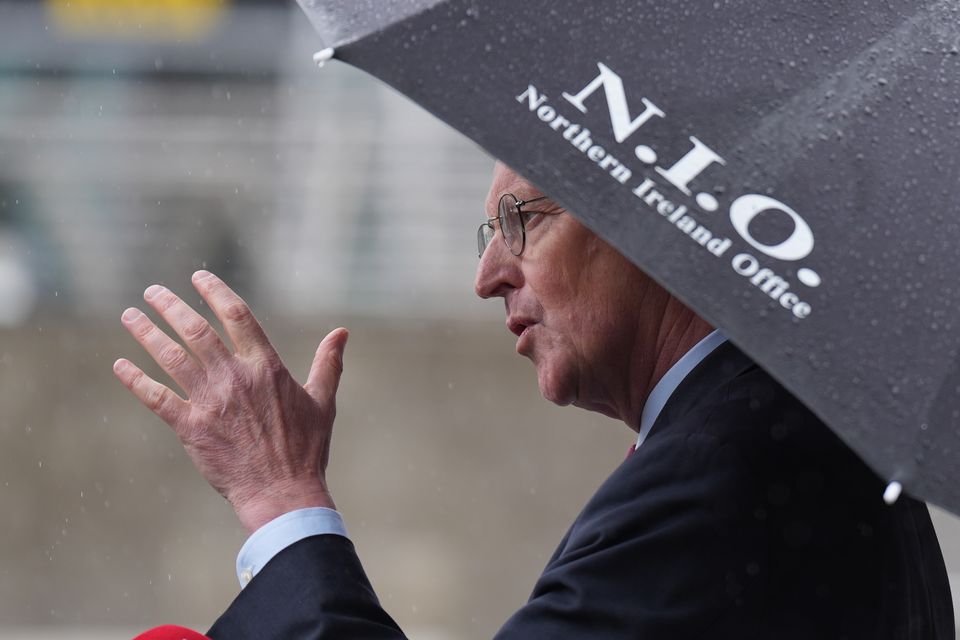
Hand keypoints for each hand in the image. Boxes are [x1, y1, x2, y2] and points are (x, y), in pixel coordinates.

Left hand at [113, 270, 348, 533]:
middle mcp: (234, 377)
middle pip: (196, 329)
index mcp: (265, 366)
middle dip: (171, 306)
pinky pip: (156, 397)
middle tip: (152, 291)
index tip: (198, 277)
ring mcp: (210, 401)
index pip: (237, 315)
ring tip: (130, 316)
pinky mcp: (190, 427)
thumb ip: (328, 363)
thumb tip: (342, 332)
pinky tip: (120, 365)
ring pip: (171, 356)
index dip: (215, 292)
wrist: (283, 492)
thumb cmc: (306, 449)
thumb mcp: (323, 401)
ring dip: (147, 333)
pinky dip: (135, 379)